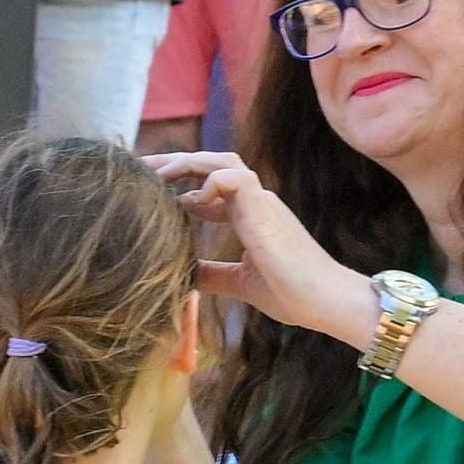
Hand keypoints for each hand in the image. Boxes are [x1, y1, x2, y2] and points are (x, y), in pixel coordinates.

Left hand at [153, 153, 375, 346]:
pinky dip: (208, 184)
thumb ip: (214, 274)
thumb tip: (184, 274)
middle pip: (211, 163)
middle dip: (174, 163)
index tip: (149, 191)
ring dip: (187, 163)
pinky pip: (234, 179)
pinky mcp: (264, 210)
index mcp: (249, 215)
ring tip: (157, 176)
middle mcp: (255, 201)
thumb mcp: (240, 282)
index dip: (179, 184)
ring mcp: (261, 202)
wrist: (325, 302)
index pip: (209, 184)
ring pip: (222, 161)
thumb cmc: (292, 293)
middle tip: (138, 170)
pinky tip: (190, 203)